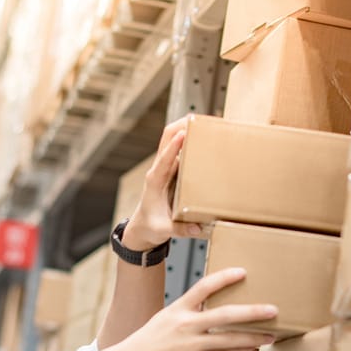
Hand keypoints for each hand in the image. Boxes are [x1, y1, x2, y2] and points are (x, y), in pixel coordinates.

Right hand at [104, 268, 277, 350]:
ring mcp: (191, 345)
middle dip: (252, 312)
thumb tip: (209, 309)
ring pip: (229, 339)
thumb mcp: (165, 319)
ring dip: (253, 337)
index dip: (224, 278)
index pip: (204, 287)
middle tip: (273, 309)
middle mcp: (186, 324)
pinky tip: (252, 348)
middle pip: (225, 315)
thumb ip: (187, 313)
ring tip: (271, 334)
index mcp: (178, 309)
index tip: (243, 272)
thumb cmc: (148, 341)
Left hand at [121, 119, 204, 250]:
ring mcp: (165, 167)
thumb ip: (179, 230)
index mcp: (155, 181)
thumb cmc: (151, 226)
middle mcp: (158, 169)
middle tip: (202, 119)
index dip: (174, 147)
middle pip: (166, 139)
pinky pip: (179, 148)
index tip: (184, 134)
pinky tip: (204, 136)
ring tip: (207, 122)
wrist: (143, 226)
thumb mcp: (164, 230)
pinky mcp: (171, 169)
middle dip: (181, 126)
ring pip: (172, 139)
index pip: (164, 160)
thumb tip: (197, 228)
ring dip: (186, 127)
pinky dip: (189, 138)